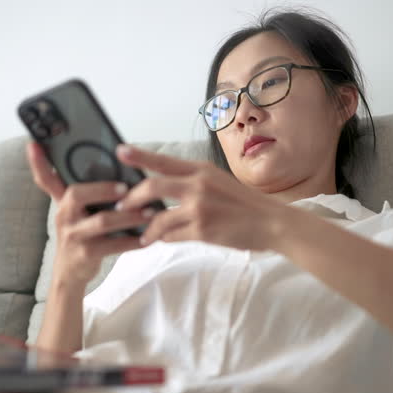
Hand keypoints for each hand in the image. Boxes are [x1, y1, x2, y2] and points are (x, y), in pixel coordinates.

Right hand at [26, 142, 154, 287]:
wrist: (70, 274)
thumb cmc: (81, 236)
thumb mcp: (77, 214)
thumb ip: (87, 193)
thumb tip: (117, 168)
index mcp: (63, 203)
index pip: (45, 180)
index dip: (38, 163)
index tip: (34, 144)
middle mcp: (64, 216)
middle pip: (77, 194)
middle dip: (103, 188)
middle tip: (126, 187)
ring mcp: (74, 236)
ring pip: (102, 221)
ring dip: (129, 216)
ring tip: (149, 212)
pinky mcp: (86, 254)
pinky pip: (113, 245)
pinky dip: (133, 241)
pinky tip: (147, 238)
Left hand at [114, 144, 291, 250]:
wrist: (273, 222)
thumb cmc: (245, 203)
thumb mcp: (219, 182)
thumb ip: (193, 182)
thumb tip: (163, 189)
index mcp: (201, 170)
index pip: (163, 161)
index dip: (139, 156)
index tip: (119, 150)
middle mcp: (198, 185)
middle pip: (152, 187)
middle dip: (131, 198)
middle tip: (122, 205)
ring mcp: (200, 208)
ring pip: (158, 218)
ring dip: (147, 228)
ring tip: (143, 235)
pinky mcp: (203, 230)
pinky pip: (172, 236)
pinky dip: (164, 239)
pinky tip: (162, 241)